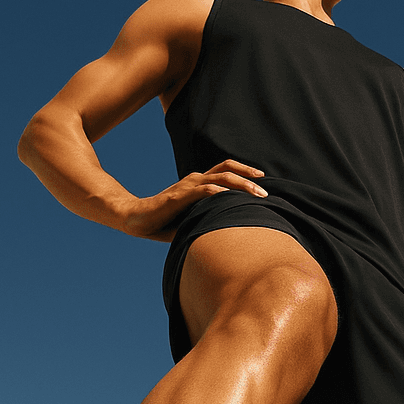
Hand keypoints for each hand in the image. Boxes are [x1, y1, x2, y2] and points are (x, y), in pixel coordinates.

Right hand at [121, 160, 268, 241]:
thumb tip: (232, 234)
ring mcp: (187, 186)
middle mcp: (195, 180)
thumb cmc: (165, 223)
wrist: (138, 220)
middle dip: (248, 176)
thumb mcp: (194, 220)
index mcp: (199, 184)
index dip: (244, 172)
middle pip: (227, 169)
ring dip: (241, 185)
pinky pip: (203, 191)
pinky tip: (231, 197)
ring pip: (220, 178)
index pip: (225, 170)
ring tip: (257, 194)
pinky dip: (219, 192)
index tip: (261, 180)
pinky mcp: (179, 196)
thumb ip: (210, 220)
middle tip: (265, 189)